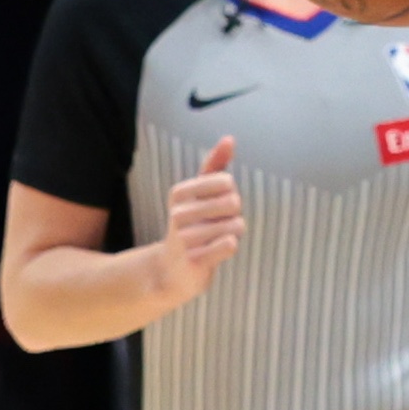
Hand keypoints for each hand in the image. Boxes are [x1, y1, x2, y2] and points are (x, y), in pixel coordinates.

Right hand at [147, 138, 241, 301]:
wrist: (172, 270)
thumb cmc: (192, 226)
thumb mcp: (200, 193)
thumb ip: (214, 166)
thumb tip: (229, 139)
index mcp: (179, 193)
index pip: (226, 181)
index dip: (230, 194)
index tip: (217, 204)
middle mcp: (178, 214)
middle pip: (233, 202)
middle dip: (235, 215)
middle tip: (220, 224)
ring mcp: (185, 238)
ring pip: (235, 226)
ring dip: (234, 233)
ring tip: (217, 239)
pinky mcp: (194, 260)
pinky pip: (230, 244)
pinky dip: (230, 247)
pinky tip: (217, 251)